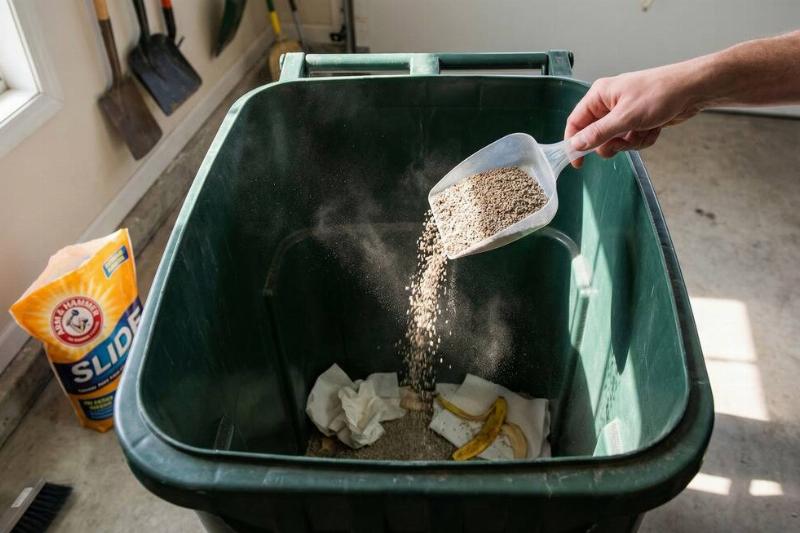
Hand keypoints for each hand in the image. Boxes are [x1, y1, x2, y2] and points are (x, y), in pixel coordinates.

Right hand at [565, 63, 703, 166]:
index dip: (575, 142)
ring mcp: (624, 113)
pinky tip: (654, 128)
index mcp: (600, 96)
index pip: (575, 122)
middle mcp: (609, 104)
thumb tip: (575, 144)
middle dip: (612, 144)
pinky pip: (632, 140)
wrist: (693, 90)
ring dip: (630, 142)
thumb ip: (598, 133)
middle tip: (623, 141)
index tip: (578, 162)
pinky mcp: (638, 121)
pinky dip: (643, 139)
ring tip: (645, 130)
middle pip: (596, 136)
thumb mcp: (625, 117)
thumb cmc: (660, 94)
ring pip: (616, 141)